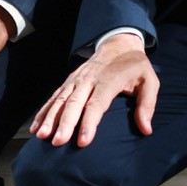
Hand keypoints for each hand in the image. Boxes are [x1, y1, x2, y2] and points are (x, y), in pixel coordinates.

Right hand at [30, 33, 156, 146]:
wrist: (119, 43)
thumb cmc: (135, 66)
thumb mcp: (149, 81)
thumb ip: (147, 104)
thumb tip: (146, 129)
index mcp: (109, 80)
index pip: (97, 104)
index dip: (89, 123)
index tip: (83, 141)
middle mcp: (89, 80)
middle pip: (75, 103)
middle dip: (65, 123)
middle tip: (57, 142)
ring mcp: (77, 80)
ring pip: (60, 99)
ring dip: (50, 118)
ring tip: (42, 135)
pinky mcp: (69, 81)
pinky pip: (54, 97)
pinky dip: (44, 111)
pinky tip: (36, 127)